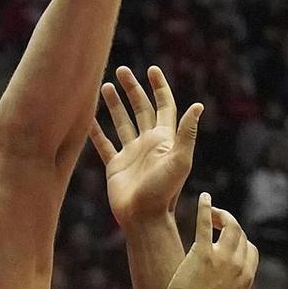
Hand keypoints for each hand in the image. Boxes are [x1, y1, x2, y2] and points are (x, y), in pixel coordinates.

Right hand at [89, 65, 202, 227]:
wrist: (144, 219)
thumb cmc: (164, 192)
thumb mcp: (179, 161)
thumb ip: (186, 133)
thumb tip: (198, 106)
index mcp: (164, 139)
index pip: (164, 106)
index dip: (159, 87)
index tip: (152, 70)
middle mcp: (148, 143)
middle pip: (141, 109)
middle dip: (132, 89)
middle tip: (122, 70)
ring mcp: (131, 154)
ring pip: (122, 122)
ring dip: (115, 104)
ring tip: (105, 86)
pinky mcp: (116, 166)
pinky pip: (105, 144)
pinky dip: (97, 131)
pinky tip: (89, 119)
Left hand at [164, 194, 258, 288]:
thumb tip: (230, 286)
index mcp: (246, 278)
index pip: (251, 250)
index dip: (240, 243)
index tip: (225, 242)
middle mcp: (238, 266)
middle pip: (240, 235)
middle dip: (229, 225)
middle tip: (215, 224)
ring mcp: (221, 259)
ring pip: (230, 225)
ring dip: (221, 215)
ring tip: (211, 212)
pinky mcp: (201, 254)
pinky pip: (205, 224)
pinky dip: (206, 207)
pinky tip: (204, 198)